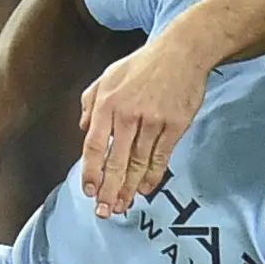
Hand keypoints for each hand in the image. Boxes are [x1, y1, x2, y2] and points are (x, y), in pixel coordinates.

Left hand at [74, 28, 213, 216]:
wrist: (182, 52)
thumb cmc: (144, 64)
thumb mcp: (108, 76)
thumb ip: (90, 102)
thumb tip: (82, 128)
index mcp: (107, 103)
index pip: (94, 145)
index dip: (91, 171)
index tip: (89, 191)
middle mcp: (128, 114)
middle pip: (116, 161)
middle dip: (109, 190)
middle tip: (104, 211)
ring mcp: (153, 121)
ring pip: (138, 163)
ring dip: (129, 188)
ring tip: (123, 205)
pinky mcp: (175, 125)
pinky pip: (161, 157)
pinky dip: (153, 176)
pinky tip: (145, 189)